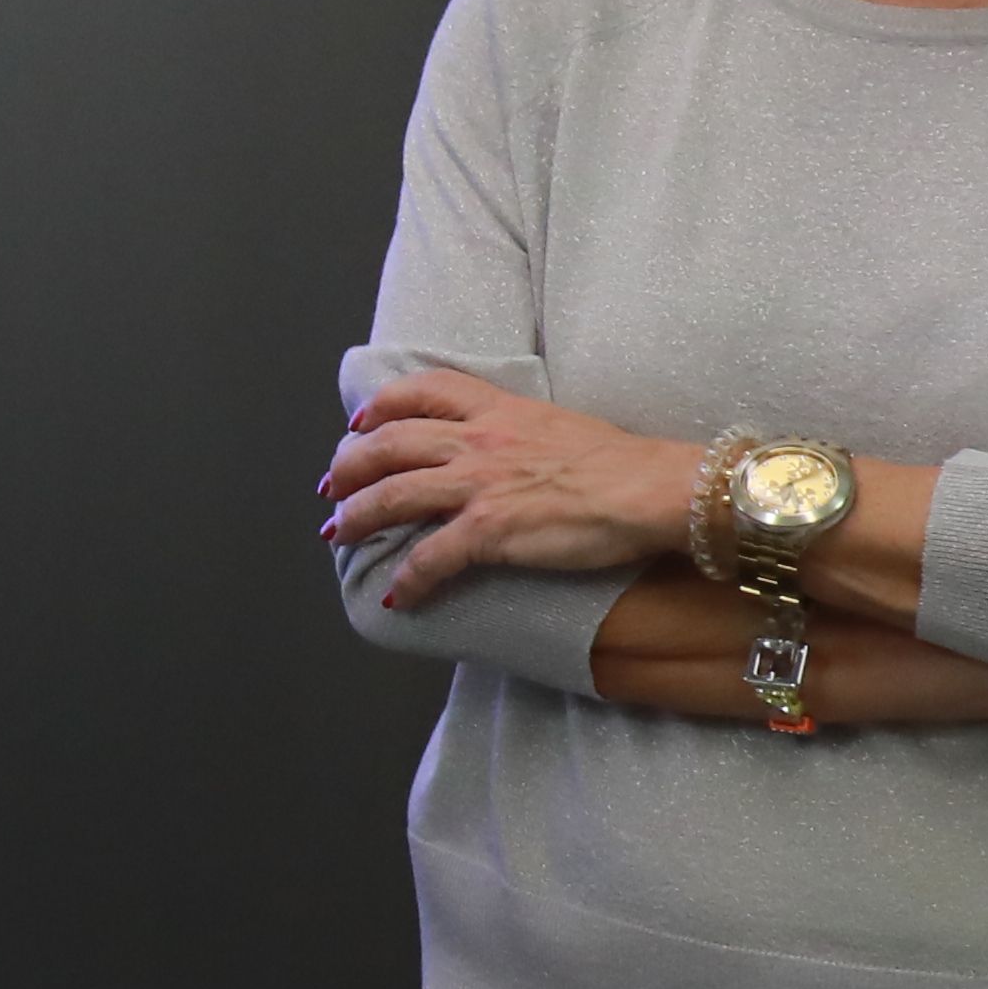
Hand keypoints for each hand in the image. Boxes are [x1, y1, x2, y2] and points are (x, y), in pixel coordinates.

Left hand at [321, 366, 699, 602]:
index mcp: (498, 410)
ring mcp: (479, 485)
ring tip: (338, 533)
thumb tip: (508, 448)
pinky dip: (407, 580)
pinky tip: (397, 597)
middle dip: (350, 466)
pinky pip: (430, 559)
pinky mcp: (488, 530)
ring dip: (356, 517)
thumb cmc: (622, 462)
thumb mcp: (559, 424)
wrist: (655, 489)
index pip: (422, 391)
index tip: (360, 423)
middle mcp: (478, 441)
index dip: (380, 407)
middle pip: (388, 444)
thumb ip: (519, 429)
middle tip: (332, 487)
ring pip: (392, 496)